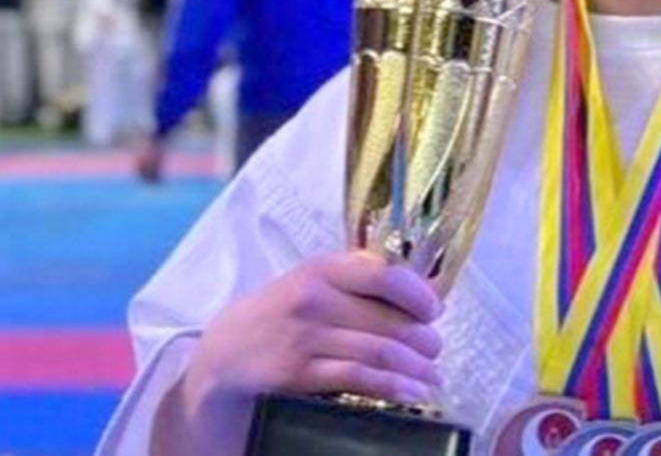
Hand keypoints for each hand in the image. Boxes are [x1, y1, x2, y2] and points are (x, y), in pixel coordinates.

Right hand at [181, 251, 443, 412]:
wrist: (224, 353)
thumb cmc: (280, 314)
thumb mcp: (311, 283)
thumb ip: (357, 279)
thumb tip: (422, 288)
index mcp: (322, 269)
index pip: (384, 274)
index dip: (419, 295)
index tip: (434, 310)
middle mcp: (314, 298)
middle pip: (389, 319)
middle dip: (424, 340)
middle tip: (435, 350)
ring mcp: (305, 337)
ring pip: (380, 351)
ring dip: (417, 368)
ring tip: (433, 376)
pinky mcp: (299, 373)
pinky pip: (359, 378)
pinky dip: (394, 387)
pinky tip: (412, 393)